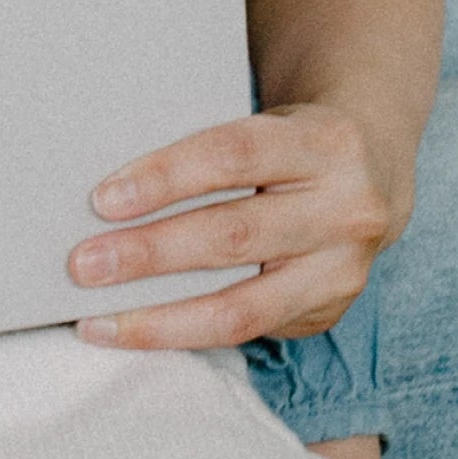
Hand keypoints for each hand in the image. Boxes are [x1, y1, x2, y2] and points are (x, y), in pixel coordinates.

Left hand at [64, 101, 400, 349]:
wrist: (374, 173)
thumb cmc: (290, 143)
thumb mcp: (269, 123)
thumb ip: (211, 151)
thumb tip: (110, 192)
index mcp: (325, 142)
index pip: (234, 156)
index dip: (166, 177)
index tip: (104, 199)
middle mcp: (346, 208)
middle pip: (233, 235)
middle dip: (150, 254)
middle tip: (83, 266)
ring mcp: (345, 269)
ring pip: (242, 306)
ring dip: (161, 317)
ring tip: (99, 320)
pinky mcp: (330, 312)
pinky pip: (249, 332)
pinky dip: (188, 335)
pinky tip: (143, 331)